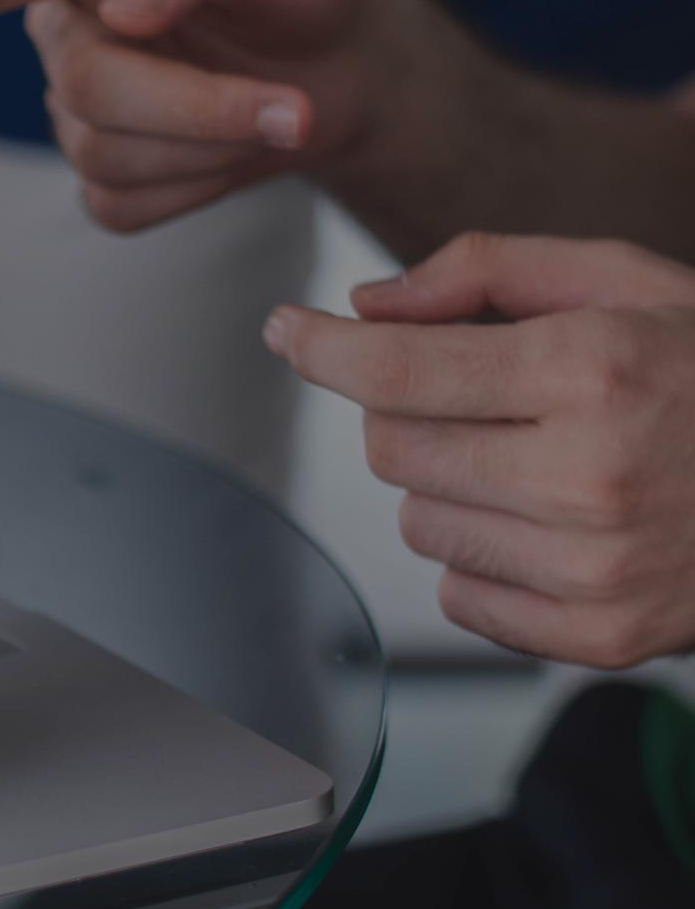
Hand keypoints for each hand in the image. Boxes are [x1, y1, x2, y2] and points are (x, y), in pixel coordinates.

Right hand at [0, 0, 470, 232]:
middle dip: (197, 107)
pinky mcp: (108, 179)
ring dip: (214, 144)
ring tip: (283, 107)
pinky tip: (233, 148)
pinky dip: (202, 187)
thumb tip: (127, 6)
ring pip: (108, 155)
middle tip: (296, 109)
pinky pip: (127, 206)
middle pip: (86, 89)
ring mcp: (80, 109)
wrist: (353, 60)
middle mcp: (68, 26)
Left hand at [265, 232, 694, 666]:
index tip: (286, 329)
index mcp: (591, 371)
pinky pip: (460, 596)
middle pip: (392, 447)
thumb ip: (483, 271)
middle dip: (410, 409)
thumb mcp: (623, 278)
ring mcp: (595, 568)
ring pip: (417, 522)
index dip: (321, 348)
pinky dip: (482, 558)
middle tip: (480, 394)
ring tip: (536, 458)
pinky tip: (551, 522)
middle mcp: (588, 476)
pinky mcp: (601, 637)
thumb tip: (365, 307)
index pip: (395, 371)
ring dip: (448, 484)